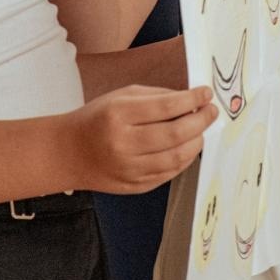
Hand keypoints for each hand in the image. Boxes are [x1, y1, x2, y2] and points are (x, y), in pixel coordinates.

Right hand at [66, 84, 216, 193]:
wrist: (69, 152)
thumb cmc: (97, 119)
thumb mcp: (121, 96)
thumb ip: (157, 97)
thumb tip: (193, 100)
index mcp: (118, 114)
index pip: (166, 106)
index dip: (192, 99)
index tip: (206, 93)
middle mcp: (123, 143)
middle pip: (175, 133)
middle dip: (201, 120)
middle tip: (211, 111)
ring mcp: (129, 169)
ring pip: (176, 157)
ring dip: (196, 141)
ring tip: (201, 129)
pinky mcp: (134, 186)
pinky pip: (169, 173)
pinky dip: (184, 159)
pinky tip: (187, 146)